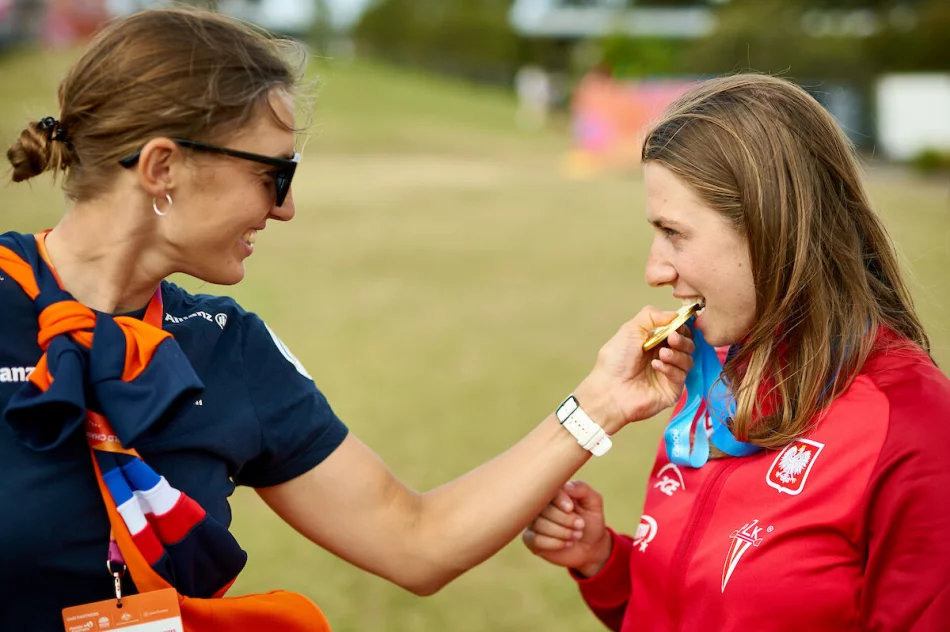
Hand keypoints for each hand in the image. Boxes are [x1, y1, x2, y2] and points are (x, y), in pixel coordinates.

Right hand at [522, 480, 610, 577]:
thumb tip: (565, 486)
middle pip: (542, 508)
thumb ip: (581, 489)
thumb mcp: (593, 502)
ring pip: (538, 524)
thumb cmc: (591, 521)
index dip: (559, 499)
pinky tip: (566, 544)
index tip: (571, 508)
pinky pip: (534, 540)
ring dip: (561, 532)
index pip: (547, 489)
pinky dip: (553, 543)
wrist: (591, 546)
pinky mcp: (531, 539)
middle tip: (580, 525)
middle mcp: (540, 505)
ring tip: (576, 535)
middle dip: (564, 519)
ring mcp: (534, 522)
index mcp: (553, 493)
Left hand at [575, 306, 693, 432]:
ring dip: (677, 354)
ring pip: (688, 359)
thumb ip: (651, 316)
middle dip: (682, 340)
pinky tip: (657, 366)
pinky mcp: (672, 389)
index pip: (679, 332)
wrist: (609, 390)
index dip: (681, 327)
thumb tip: (674, 314)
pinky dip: (670, 369)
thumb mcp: (630, 329)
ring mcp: (669, 374)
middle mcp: (664, 356)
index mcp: (655, 342)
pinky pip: (681, 376)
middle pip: (688, 345)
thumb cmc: (615, 360)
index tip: (677, 325)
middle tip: (672, 339)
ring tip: (661, 354)